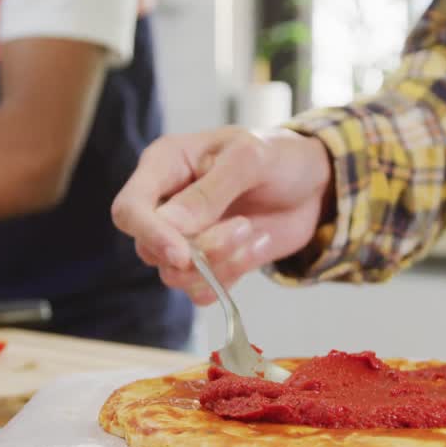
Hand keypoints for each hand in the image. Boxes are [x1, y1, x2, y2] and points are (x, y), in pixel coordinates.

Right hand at [111, 127, 333, 304]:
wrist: (315, 183)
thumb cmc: (280, 156)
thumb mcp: (251, 158)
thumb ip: (210, 190)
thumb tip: (171, 225)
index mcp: (165, 166)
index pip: (130, 209)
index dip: (149, 234)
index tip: (183, 253)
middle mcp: (167, 204)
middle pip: (150, 249)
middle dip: (199, 251)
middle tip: (243, 226)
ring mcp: (186, 237)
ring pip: (175, 275)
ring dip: (219, 263)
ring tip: (252, 232)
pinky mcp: (209, 263)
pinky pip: (200, 290)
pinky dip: (231, 277)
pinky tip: (257, 245)